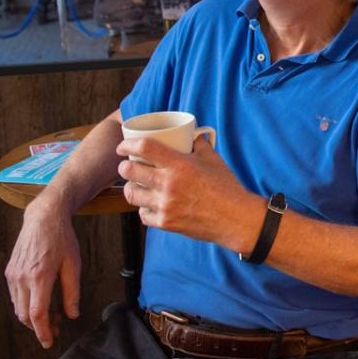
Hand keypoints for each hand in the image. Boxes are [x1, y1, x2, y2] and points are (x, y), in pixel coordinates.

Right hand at [4, 199, 81, 348]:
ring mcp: (13, 275)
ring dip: (33, 317)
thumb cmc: (62, 238)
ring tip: (53, 315)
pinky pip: (16, 296)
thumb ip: (72, 292)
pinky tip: (42, 301)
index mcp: (40, 276)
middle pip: (25, 315)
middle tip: (57, 327)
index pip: (37, 314)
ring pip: (19, 307)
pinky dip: (27, 305)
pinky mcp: (10, 272)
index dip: (43, 331)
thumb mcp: (73, 264)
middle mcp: (22, 278)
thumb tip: (72, 314)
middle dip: (40, 327)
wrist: (44, 218)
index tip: (50, 340)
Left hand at [116, 136, 255, 247]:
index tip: (123, 146)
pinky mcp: (165, 223)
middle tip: (127, 165)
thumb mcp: (214, 160)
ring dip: (131, 187)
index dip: (128, 144)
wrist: (235, 218)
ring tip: (137, 184)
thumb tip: (192, 135)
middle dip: (124, 166)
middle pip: (129, 171)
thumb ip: (199, 145)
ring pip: (131, 194)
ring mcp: (164, 205)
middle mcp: (168, 184)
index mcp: (179, 165)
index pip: (144, 148)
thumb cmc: (226, 188)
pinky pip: (142, 214)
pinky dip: (144, 207)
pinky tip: (150, 203)